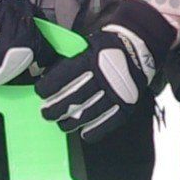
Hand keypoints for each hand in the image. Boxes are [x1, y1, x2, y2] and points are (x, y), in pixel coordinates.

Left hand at [37, 2, 172, 140]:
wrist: (139, 48)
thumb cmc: (107, 48)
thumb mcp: (86, 45)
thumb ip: (69, 60)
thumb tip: (46, 74)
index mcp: (90, 60)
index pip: (63, 77)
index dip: (48, 87)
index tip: (40, 92)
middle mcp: (103, 77)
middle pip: (73, 99)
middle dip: (55, 109)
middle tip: (46, 114)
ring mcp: (116, 93)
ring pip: (88, 113)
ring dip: (71, 122)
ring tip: (62, 124)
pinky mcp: (126, 105)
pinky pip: (109, 122)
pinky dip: (95, 130)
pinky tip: (85, 133)